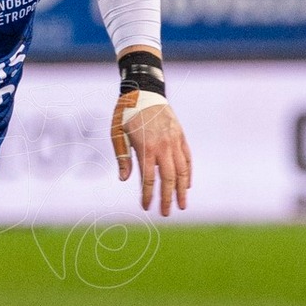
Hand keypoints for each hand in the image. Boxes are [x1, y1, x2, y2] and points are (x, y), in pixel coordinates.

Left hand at [112, 94, 191, 215]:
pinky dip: (188, 173)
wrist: (144, 92)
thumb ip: (123, 157)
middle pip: (168, 178)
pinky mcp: (180, 136)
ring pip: (182, 170)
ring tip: (182, 205)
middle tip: (167, 213)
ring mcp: (174, 141)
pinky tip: (187, 185)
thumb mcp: (117, 134)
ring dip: (182, 190)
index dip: (148, 195)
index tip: (146, 207)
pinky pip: (187, 158)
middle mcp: (163, 146)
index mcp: (146, 147)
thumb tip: (125, 180)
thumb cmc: (126, 114)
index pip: (149, 178)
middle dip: (167, 198)